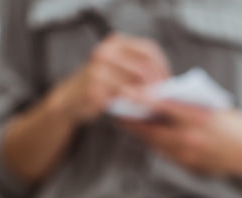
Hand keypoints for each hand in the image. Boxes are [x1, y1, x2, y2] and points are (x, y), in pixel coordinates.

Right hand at [52, 34, 169, 122]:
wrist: (71, 100)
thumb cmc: (104, 87)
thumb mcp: (121, 72)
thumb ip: (140, 72)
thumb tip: (171, 85)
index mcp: (116, 42)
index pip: (148, 49)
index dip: (162, 67)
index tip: (168, 83)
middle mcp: (106, 50)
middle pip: (143, 66)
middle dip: (157, 85)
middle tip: (163, 99)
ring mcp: (98, 67)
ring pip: (135, 81)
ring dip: (149, 96)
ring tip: (154, 106)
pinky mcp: (94, 86)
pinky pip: (123, 95)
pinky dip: (135, 103)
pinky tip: (140, 110)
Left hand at [119, 102, 241, 177]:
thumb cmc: (236, 126)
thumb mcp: (214, 107)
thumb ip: (189, 104)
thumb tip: (164, 97)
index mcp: (198, 118)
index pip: (162, 106)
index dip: (141, 99)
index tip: (126, 94)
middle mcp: (190, 139)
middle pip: (153, 131)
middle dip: (133, 123)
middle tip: (119, 114)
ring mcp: (190, 156)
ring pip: (157, 145)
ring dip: (143, 136)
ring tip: (131, 126)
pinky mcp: (191, 167)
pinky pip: (168, 156)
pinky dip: (158, 146)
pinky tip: (152, 140)